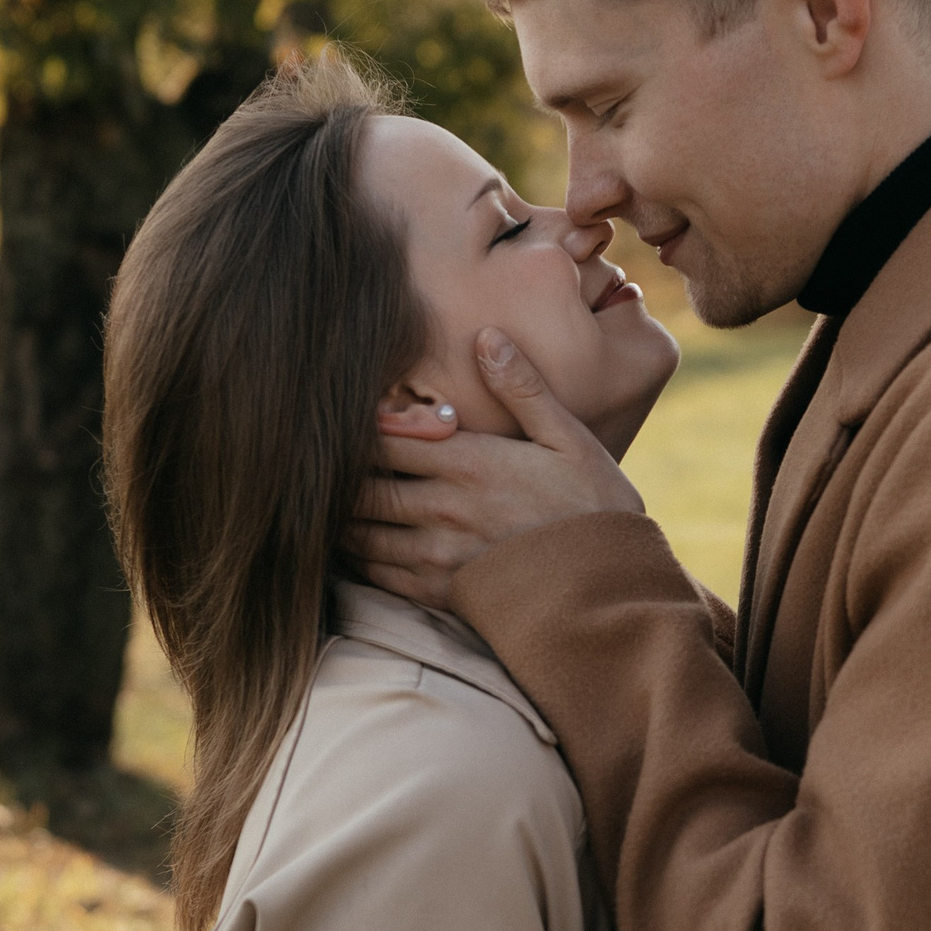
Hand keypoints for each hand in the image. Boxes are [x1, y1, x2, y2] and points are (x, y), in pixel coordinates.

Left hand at [351, 329, 644, 609]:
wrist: (609, 589)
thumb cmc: (594, 508)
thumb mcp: (569, 439)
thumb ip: (523, 389)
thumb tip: (486, 337)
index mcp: (469, 463)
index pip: (383, 439)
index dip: (355, 429)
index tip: (344, 422)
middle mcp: (444, 508)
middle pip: (360, 487)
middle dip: (337, 474)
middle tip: (321, 462)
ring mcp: (438, 555)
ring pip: (359, 532)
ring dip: (341, 515)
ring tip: (329, 501)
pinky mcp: (440, 593)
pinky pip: (377, 575)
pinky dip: (357, 558)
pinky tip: (355, 543)